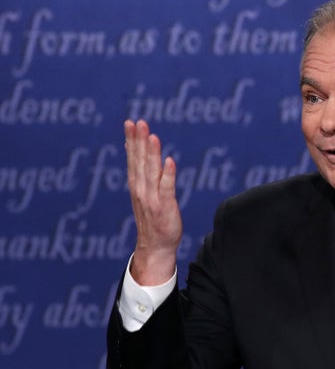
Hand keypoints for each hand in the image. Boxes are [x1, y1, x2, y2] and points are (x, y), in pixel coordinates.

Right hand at [124, 119, 182, 284]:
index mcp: (136, 185)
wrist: (155, 246)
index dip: (131, 140)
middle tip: (138, 122)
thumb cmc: (152, 218)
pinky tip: (169, 161)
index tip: (130, 123)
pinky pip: (166, 189)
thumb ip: (141, 172)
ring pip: (151, 172)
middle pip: (140, 161)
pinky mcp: (165, 207)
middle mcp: (141, 189)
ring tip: (152, 136)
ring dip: (151, 154)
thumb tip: (135, 150)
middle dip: (139, 141)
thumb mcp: (143, 192)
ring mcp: (152, 198)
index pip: (133, 158)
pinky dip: (167, 175)